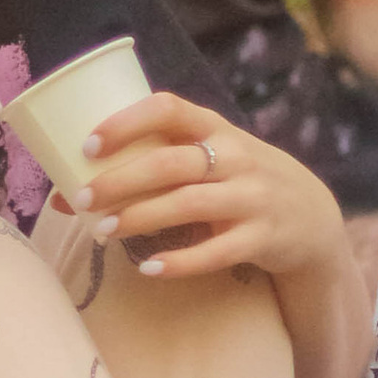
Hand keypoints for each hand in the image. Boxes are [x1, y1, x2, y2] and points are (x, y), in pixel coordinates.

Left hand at [65, 93, 351, 287]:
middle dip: (121, 180)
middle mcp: (237, 157)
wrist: (312, 217)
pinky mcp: (262, 238)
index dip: (126, 122)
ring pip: (189, 204)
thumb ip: (151, 167)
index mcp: (216, 128)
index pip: (169, 109)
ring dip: (141, 218)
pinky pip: (217, 251)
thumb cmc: (237, 182)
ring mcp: (253, 197)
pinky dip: (180, 261)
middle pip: (170, 162)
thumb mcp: (207, 161)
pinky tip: (148, 268)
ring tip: (102, 232)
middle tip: (83, 199)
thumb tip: (64, 195)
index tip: (88, 144)